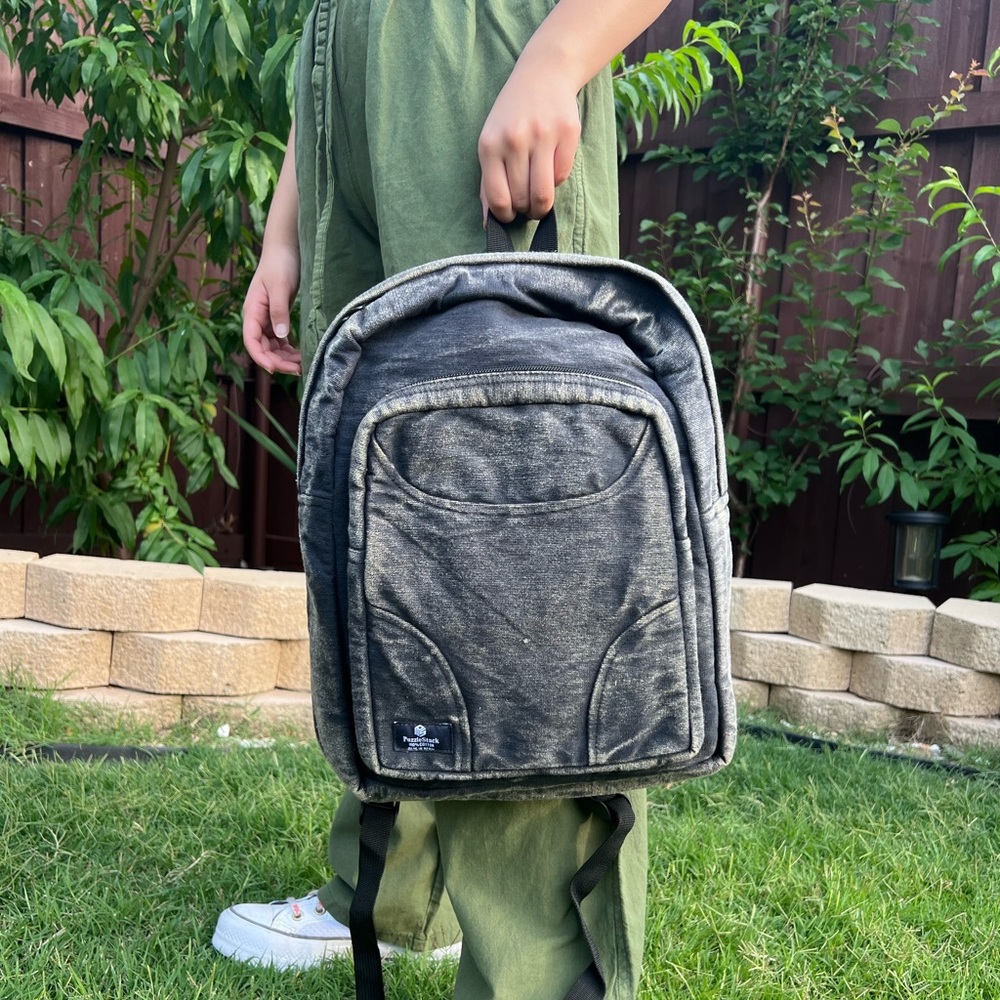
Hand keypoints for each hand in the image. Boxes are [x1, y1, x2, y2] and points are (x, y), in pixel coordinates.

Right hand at [242, 245, 301, 375]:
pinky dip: (289, 349)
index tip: (274, 369)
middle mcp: (257, 318)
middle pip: (263, 348)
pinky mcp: (278, 317)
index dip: (261, 358)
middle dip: (278, 361)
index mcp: (252, 311)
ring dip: (285, 358)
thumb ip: (279, 311)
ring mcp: (267, 319)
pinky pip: (280, 340)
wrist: (286, 248)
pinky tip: (300, 355)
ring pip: (272, 347)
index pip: (251, 341)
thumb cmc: (280, 264)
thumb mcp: (280, 287)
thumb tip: (281, 335)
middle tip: (298, 369)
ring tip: (303, 364)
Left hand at [478, 60, 580, 223]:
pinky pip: (562, 176)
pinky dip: (557, 181)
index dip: (505, 215)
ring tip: (539, 200)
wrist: (544, 74)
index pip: (498, 198)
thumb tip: (489, 222)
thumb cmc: (513, 115)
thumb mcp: (492, 143)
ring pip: (544, 194)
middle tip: (527, 205)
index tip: (510, 214)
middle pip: (522, 199)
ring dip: (542, 206)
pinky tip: (551, 170)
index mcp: (490, 145)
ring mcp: (543, 135)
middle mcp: (515, 140)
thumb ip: (488, 181)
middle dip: (525, 210)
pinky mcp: (567, 133)